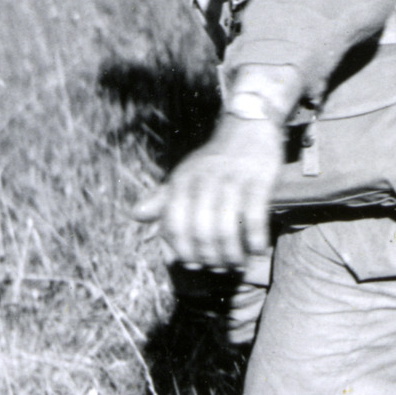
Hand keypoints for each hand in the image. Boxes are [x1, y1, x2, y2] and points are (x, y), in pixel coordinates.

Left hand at [137, 112, 283, 269]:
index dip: (183, 250)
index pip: (175, 225)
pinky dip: (255, 239)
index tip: (193, 264)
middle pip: (201, 232)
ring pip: (226, 229)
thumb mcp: (185, 174)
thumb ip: (162, 197)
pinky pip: (254, 218)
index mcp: (182, 180)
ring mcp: (233, 180)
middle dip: (210, 257)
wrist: (249, 126)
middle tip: (219, 267)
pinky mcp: (259, 180)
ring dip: (232, 254)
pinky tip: (257, 249)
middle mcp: (204, 180)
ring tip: (236, 263)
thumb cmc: (215, 160)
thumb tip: (136, 216)